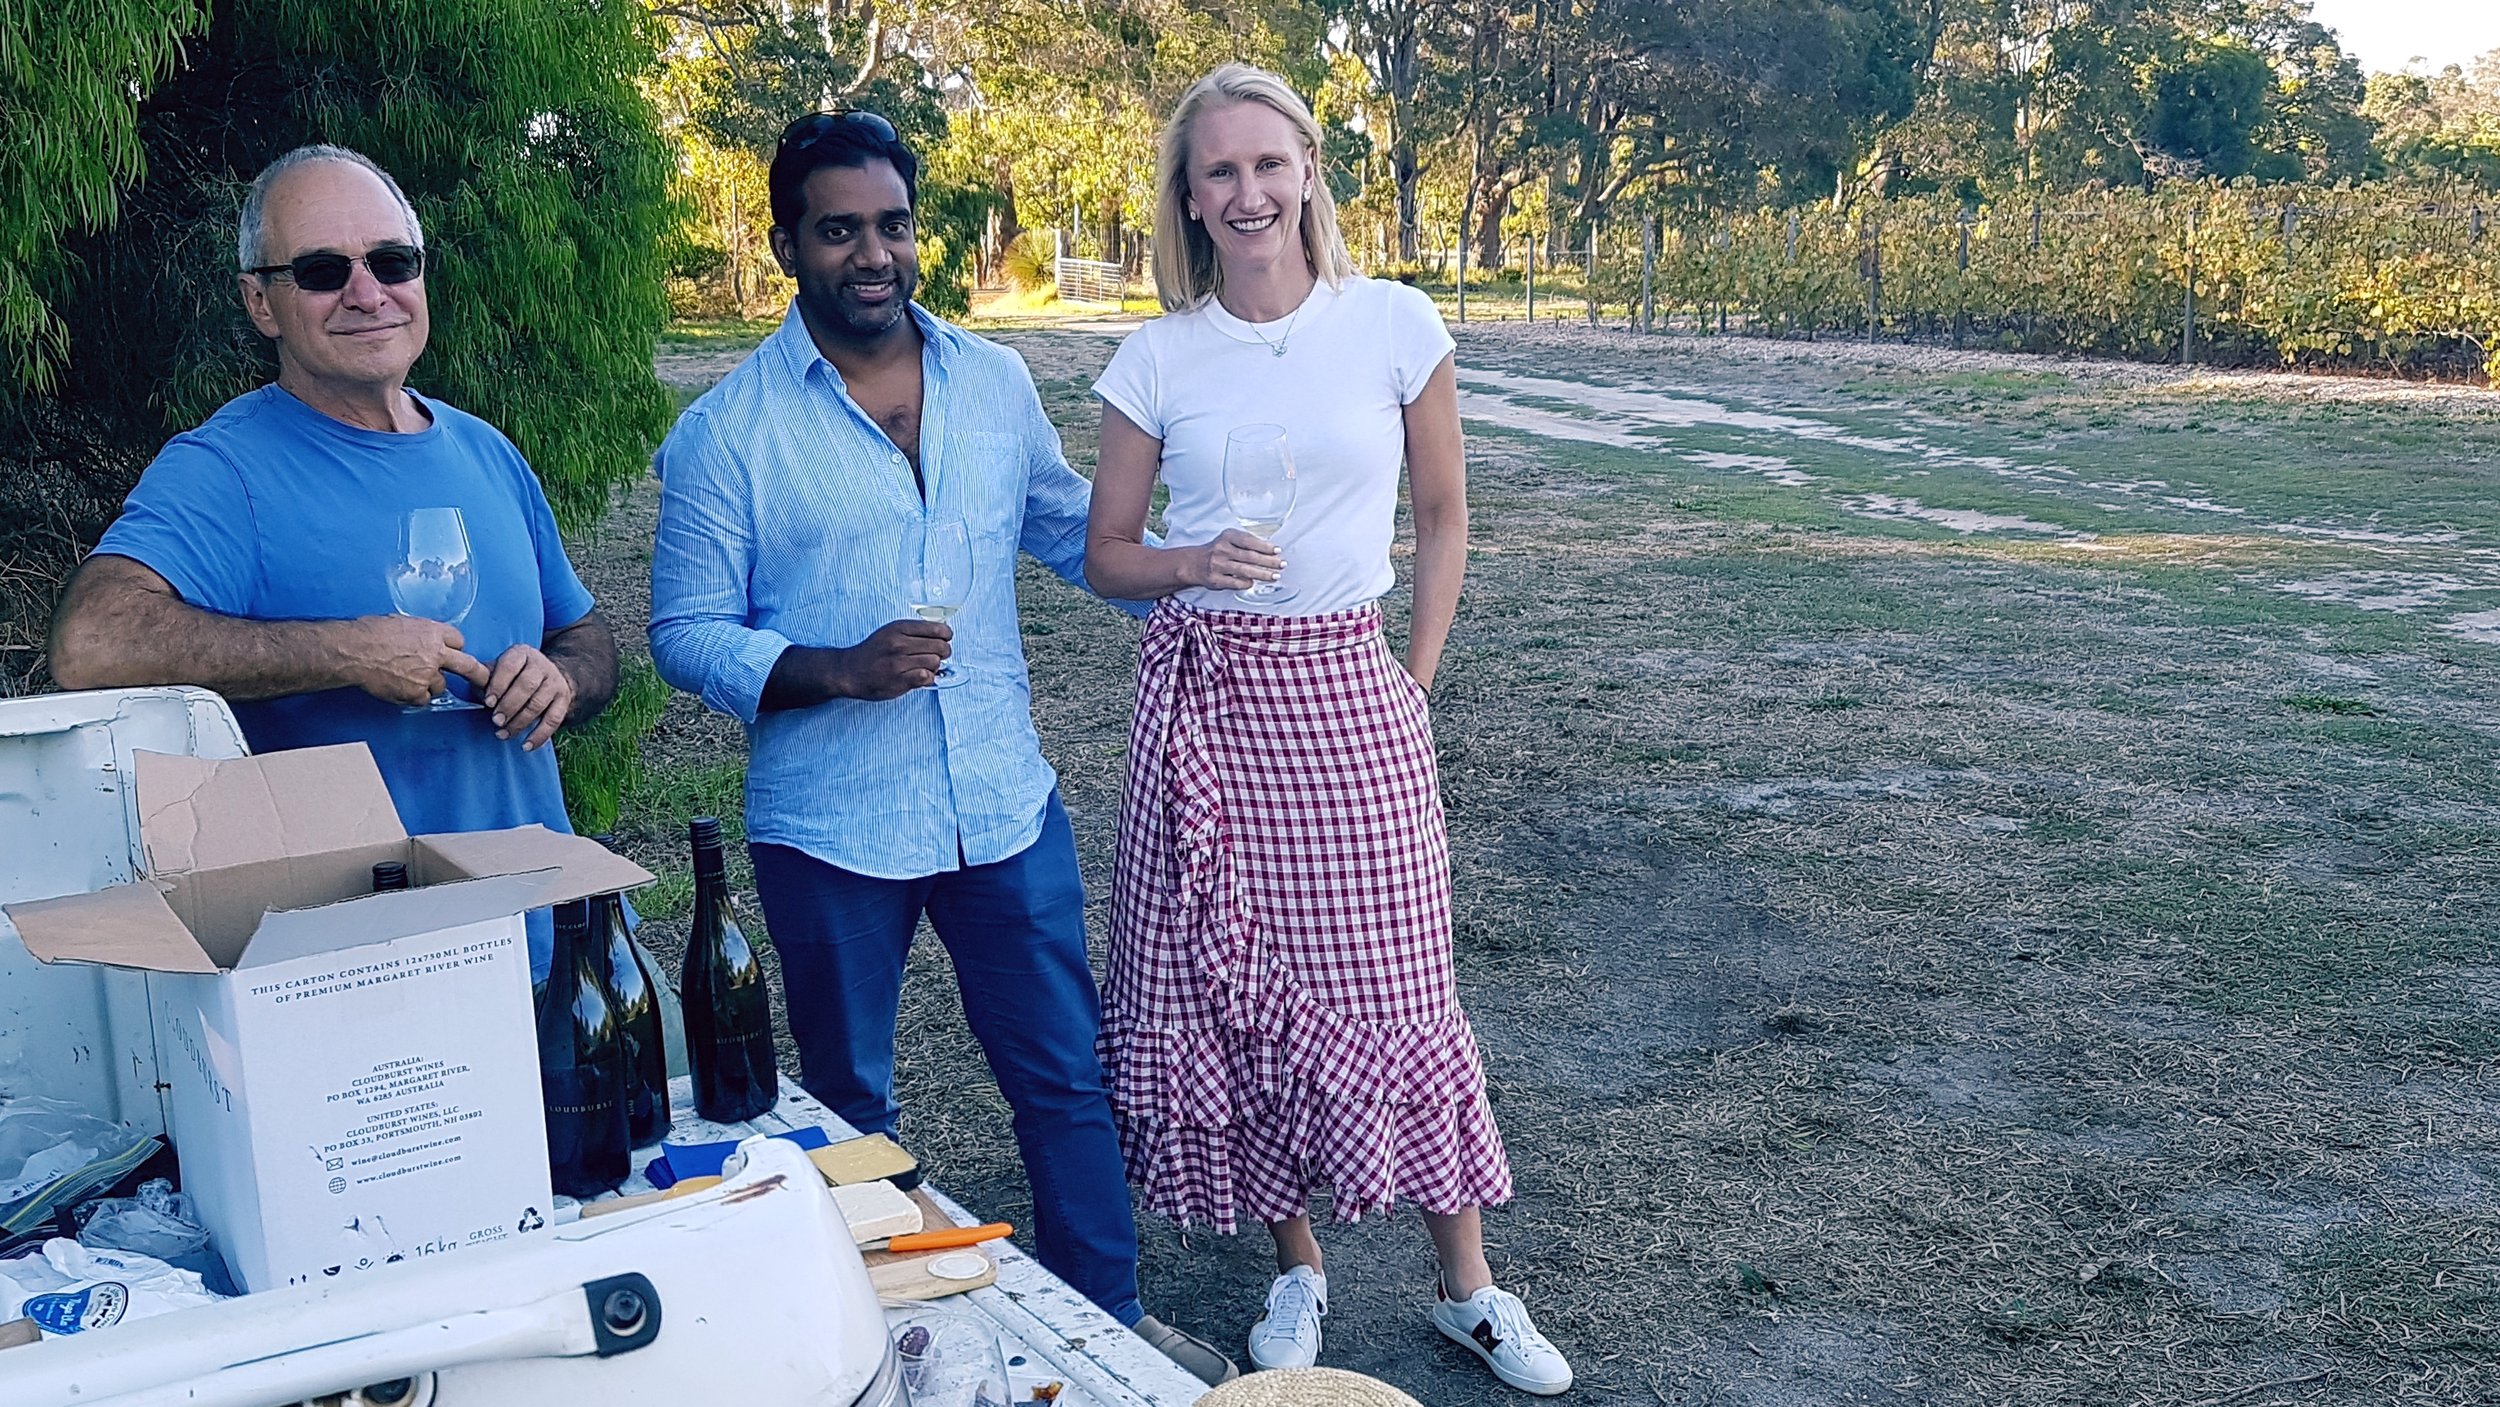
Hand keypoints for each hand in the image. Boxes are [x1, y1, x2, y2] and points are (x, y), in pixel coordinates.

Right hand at [340, 615, 488, 707]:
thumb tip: (422, 641)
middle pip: (468, 666)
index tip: (452, 653)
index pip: (458, 641)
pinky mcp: (416, 693)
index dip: (453, 648)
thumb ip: (419, 635)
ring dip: (429, 685)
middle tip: (485, 681)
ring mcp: (427, 675)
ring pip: (440, 686)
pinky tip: (398, 687)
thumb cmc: (369, 633)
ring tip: (404, 677)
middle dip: (479, 675)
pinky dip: (413, 696)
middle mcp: (436, 653)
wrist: (353, 650)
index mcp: (432, 632)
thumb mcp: (401, 623)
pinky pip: (422, 699)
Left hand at [482, 644, 577, 749]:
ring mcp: (555, 682)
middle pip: (527, 685)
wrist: (545, 676)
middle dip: (509, 706)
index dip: (498, 684)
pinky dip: (540, 735)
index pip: (510, 666)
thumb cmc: (511, 676)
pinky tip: (526, 746)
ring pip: (538, 704)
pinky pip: (554, 719)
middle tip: (496, 721)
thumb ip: (483, 676)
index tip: (488, 702)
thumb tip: (466, 678)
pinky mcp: (564, 699)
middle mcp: (541, 664)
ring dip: (520, 722)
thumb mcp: (497, 669)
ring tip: (504, 734)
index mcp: (521, 654)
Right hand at [831, 620, 951, 699]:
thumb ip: (913, 632)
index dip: (946, 636)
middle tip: (937, 657)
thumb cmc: (873, 652)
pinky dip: (928, 678)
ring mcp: (899, 662)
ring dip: (934, 667)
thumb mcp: (890, 632)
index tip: (945, 640)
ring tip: (925, 668)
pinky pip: (926, 677)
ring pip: (935, 662)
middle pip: (940, 646)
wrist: (849, 671)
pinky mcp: (898, 679)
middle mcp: (899, 643)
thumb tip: (943, 633)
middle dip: (943, 653)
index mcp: (899, 628)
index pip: (938, 629)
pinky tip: (920, 677)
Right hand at [1189, 529, 1282, 590]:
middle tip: (1281, 565)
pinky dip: (1247, 583)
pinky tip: (1254, 582)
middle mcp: (1222, 549)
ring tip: (1275, 576)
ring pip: (1245, 571)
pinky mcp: (1215, 579)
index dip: (1265, 546)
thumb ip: (1246, 543)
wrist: (1193, 563)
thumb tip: (1270, 551)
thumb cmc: (1217, 551)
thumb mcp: (1228, 540)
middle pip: (1250, 556)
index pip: (1249, 541)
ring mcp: (1218, 565)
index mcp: (1227, 536)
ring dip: (1262, 574)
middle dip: (1268, 561)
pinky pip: (1236, 583)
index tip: (1277, 551)